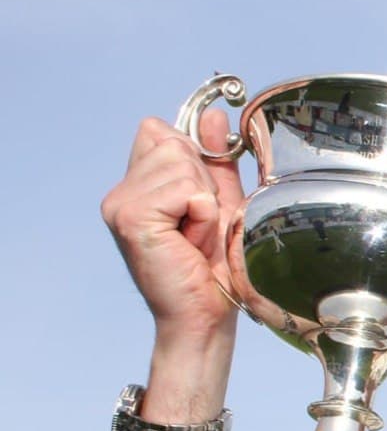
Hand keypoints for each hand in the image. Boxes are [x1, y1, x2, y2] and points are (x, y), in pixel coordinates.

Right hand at [101, 111, 244, 343]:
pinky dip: (202, 216)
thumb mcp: (221, 203)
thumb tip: (212, 115)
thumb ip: (214, 160)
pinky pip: (186, 190)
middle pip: (172, 142)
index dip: (192, 160)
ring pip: (181, 165)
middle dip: (202, 183)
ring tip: (195, 236)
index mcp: (137, 185)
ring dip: (204, 203)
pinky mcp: (131, 217)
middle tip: (199, 226)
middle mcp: (121, 192)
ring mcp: (120, 203)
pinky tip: (191, 242)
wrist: (205, 315)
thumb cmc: (214, 268)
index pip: (159, 130)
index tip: (199, 203)